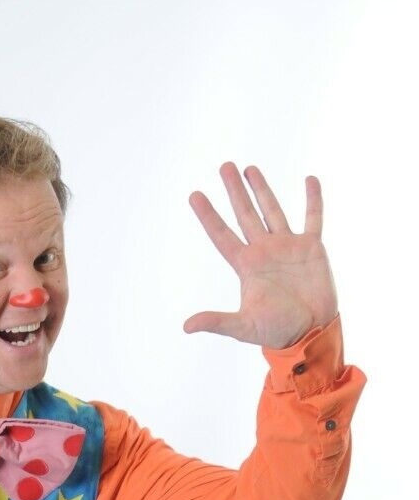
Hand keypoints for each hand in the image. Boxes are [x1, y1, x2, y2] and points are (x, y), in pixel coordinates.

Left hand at [182, 163, 338, 348]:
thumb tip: (186, 326)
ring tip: (249, 168)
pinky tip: (309, 179)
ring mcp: (288, 247)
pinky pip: (313, 218)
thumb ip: (217, 321)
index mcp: (247, 266)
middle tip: (224, 166)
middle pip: (245, 215)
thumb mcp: (244, 327)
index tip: (194, 195)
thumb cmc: (277, 332)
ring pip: (272, 210)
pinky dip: (313, 200)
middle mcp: (264, 251)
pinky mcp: (312, 248)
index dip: (208, 215)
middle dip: (234, 191)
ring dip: (262, 189)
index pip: (222, 235)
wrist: (311, 333)